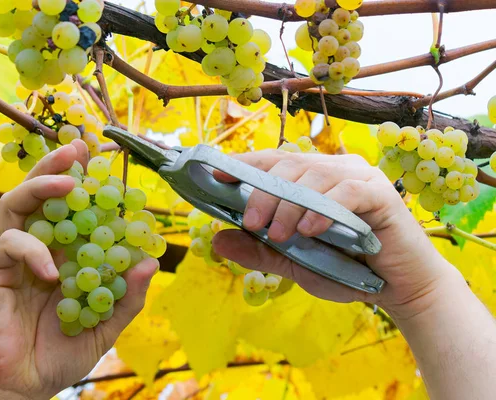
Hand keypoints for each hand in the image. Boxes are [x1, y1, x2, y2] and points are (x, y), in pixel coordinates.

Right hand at [0, 141, 158, 398]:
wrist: (15, 387)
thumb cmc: (57, 356)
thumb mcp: (103, 327)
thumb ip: (126, 297)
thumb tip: (150, 262)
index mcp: (65, 255)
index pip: (75, 210)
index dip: (89, 185)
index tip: (108, 161)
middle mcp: (40, 247)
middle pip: (42, 194)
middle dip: (58, 166)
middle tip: (79, 147)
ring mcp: (14, 256)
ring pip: (18, 205)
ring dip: (41, 185)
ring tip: (67, 179)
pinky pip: (9, 245)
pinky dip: (32, 249)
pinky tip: (53, 269)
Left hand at [212, 150, 461, 319]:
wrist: (397, 289)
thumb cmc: (346, 269)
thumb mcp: (293, 261)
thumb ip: (259, 250)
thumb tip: (217, 239)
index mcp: (313, 178)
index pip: (273, 161)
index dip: (244, 165)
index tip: (216, 175)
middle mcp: (335, 169)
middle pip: (289, 166)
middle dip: (264, 193)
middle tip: (251, 222)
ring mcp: (360, 177)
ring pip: (315, 176)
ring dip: (291, 205)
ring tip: (280, 235)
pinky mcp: (382, 193)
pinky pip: (348, 192)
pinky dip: (324, 210)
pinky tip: (310, 231)